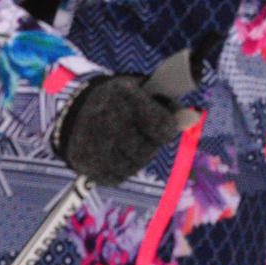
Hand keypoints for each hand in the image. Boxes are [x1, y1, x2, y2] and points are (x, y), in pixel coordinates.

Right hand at [51, 75, 182, 186]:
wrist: (72, 111)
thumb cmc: (116, 98)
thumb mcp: (141, 90)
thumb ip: (168, 104)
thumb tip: (193, 119)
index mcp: (122, 95)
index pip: (161, 125)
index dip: (165, 125)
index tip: (160, 122)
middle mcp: (107, 120)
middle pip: (149, 147)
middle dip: (149, 140)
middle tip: (137, 129)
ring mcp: (96, 145)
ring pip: (136, 163)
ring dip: (137, 154)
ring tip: (125, 138)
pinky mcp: (89, 165)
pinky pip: (120, 175)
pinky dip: (122, 166)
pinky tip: (114, 151)